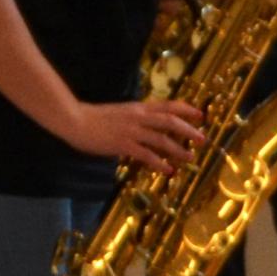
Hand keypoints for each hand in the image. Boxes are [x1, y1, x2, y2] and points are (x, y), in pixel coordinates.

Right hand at [66, 97, 206, 173]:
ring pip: (162, 139)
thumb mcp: (118, 112)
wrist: (74, 119)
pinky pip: (146, 154)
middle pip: (170, 121)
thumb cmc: (92, 117)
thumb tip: (146, 126)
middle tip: (202, 139)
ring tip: (190, 157)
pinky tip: (167, 170)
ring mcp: (131, 130)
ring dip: (178, 149)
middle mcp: (138, 117)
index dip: (186, 109)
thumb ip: (133, 118)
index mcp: (138, 108)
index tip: (200, 115)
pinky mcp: (123, 144)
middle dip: (189, 130)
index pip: (168, 105)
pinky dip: (159, 162)